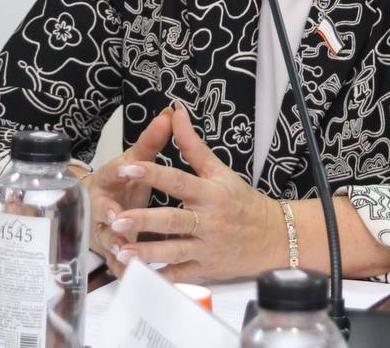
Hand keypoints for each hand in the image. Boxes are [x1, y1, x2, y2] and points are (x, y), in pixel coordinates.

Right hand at [86, 107, 172, 276]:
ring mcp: (101, 231)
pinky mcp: (109, 254)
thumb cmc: (122, 184)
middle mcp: (100, 206)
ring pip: (106, 240)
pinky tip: (135, 276)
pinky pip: (116, 265)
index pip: (110, 172)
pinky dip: (125, 271)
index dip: (117, 172)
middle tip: (120, 220)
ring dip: (115, 247)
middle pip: (100, 211)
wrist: (100, 210)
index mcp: (108, 180)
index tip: (126, 171)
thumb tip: (172, 112)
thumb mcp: (135, 163)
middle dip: (110, 215)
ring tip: (126, 254)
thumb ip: (151, 142)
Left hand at [110, 105, 282, 281]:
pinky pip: (181, 275)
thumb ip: (193, 145)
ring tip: (121, 252)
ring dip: (148, 252)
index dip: (153, 173)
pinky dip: (162, 277)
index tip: (128, 168)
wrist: (273, 236)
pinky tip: (141, 277)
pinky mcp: (206, 269)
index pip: (178, 180)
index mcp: (210, 193)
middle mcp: (208, 220)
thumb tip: (175, 112)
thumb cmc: (242, 201)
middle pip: (173, 219)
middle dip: (144, 221)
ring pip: (174, 250)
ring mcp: (207, 247)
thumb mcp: (219, 170)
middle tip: (116, 219)